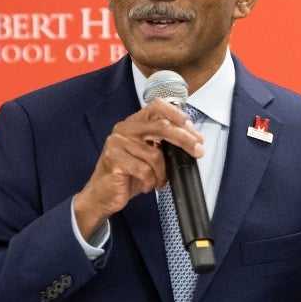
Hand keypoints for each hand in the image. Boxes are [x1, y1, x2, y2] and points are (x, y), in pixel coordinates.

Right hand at [72, 98, 206, 241]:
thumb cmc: (127, 175)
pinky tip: (147, 185)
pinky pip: (145, 170)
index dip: (177, 115)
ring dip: (162, 173)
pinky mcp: (114, 160)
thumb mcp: (147, 155)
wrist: (102, 194)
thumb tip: (192, 140)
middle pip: (161, 126)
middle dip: (184, 139)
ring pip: (155, 154)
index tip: (192, 129)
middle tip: (198, 151)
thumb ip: (162, 143)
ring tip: (159, 181)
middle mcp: (124, 129)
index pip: (156, 107)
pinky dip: (151, 182)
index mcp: (133, 124)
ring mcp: (117, 143)